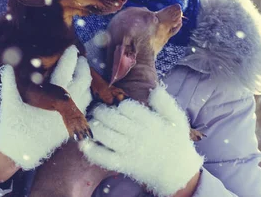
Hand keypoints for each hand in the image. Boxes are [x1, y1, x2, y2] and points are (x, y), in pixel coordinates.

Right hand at [0, 46, 91, 169]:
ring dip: (85, 79)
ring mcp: (71, 117)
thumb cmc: (12, 123)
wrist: (18, 151)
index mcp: (51, 97)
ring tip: (81, 70)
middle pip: (83, 79)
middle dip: (82, 66)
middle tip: (79, 57)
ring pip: (87, 92)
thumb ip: (10, 80)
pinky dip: (85, 93)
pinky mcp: (71, 125)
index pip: (65, 70)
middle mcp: (65, 106)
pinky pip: (85, 106)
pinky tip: (80, 88)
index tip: (72, 47)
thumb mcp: (9, 100)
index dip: (70, 56)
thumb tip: (7, 63)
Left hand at [80, 86, 203, 196]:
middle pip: (112, 119)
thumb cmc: (176, 141)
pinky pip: (103, 157)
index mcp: (150, 122)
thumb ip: (165, 103)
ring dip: (94, 125)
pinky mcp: (123, 164)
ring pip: (105, 135)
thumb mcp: (177, 119)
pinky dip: (91, 149)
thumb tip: (154, 89)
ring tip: (92, 120)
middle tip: (97, 109)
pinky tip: (84, 142)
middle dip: (101, 111)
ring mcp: (129, 151)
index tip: (119, 105)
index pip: (127, 107)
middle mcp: (138, 136)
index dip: (120, 103)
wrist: (176, 171)